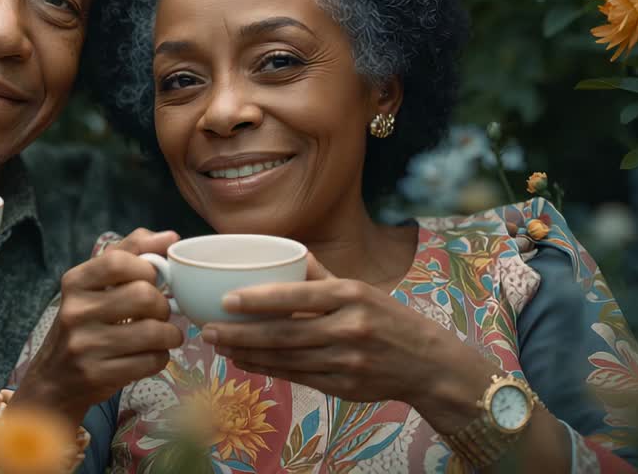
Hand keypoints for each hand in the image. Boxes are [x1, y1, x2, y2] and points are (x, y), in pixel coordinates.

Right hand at [12, 229, 184, 426]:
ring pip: (154, 332)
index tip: (152, 279)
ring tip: (163, 335)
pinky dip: (160, 357)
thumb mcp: (94, 286)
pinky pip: (151, 361)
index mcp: (75, 282)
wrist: (54, 381)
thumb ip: (129, 254)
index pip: (119, 261)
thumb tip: (170, 236)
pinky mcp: (98, 375)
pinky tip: (150, 355)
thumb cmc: (84, 324)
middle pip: (144, 296)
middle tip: (159, 313)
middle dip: (163, 305)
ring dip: (170, 334)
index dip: (148, 268)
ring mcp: (84, 346)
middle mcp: (75, 312)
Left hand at [202, 254, 495, 432]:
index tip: (226, 300)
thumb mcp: (361, 289)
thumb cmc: (388, 319)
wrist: (429, 364)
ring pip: (286, 358)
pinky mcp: (344, 386)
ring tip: (220, 346)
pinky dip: (268, 369)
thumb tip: (286, 252)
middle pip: (284, 333)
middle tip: (208, 330)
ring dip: (248, 353)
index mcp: (351, 295)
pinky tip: (246, 362)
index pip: (297, 296)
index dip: (259, 299)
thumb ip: (321, 276)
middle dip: (241, 333)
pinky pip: (297, 377)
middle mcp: (349, 328)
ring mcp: (347, 361)